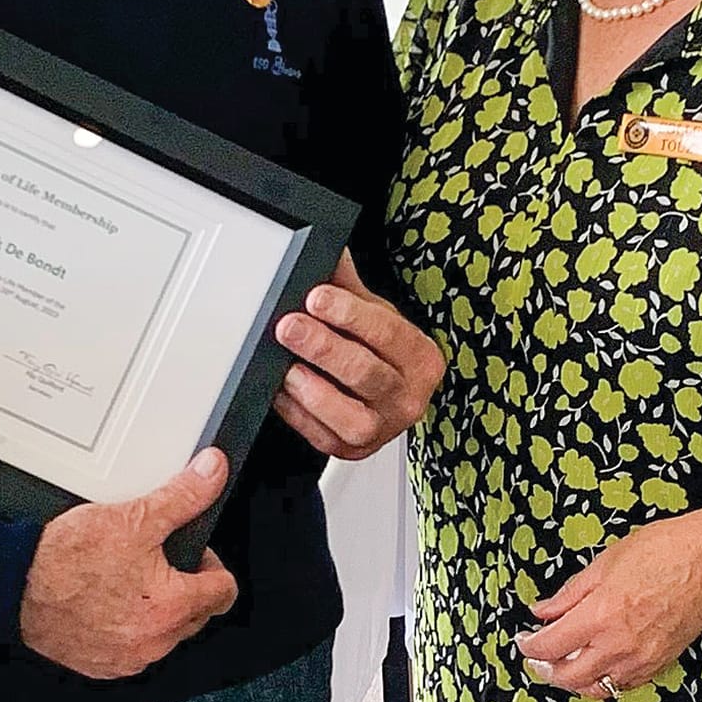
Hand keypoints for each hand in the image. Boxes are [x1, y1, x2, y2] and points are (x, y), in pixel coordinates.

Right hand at [18, 447, 238, 678]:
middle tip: (155, 558)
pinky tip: (108, 599)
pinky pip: (132, 647)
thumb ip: (183, 497)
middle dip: (185, 584)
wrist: (12, 584)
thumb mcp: (133, 517)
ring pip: (165, 631)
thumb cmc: (65, 558)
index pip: (223, 591)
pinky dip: (128, 626)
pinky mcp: (101, 666)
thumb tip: (212, 474)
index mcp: (169, 608)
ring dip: (157, 607)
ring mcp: (126, 659)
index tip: (194, 552)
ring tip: (128, 576)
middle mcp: (152, 643)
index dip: (211, 564)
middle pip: (196, 613)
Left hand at [272, 251, 444, 461]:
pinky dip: (297, 415)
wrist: (387, 395)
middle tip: (289, 326)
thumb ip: (349, 286)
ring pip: (350, 418)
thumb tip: (326, 250)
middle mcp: (408, 398)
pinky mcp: (353, 451)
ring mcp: (382, 430)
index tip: (316, 298)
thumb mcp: (375, 314)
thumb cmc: (382, 353)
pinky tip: (281, 392)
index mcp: (421, 358)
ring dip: (312, 390)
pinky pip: (322, 438)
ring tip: (286, 367)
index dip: (350, 314)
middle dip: (323, 348)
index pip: (388, 333)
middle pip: (366, 374)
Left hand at [514, 504, 701, 697]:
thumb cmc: (662, 551)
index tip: (524, 640)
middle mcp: (618, 644)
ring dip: (573, 680)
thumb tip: (542, 612)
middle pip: (568, 677)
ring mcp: (640, 659)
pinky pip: (623, 686)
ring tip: (563, 664)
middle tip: (537, 657)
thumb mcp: (604, 563)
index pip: (551, 645)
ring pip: (595, 688)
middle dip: (546, 670)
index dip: (530, 647)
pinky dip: (603, 681)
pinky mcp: (659, 664)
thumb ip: (569, 594)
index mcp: (599, 614)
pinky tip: (596, 666)